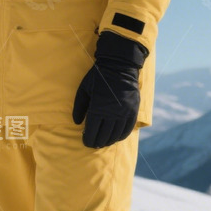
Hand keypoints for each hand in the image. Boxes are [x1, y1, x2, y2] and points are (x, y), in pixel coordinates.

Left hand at [72, 31, 146, 148]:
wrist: (119, 65)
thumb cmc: (98, 77)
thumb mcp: (84, 90)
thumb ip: (79, 107)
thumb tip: (77, 123)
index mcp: (97, 108)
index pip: (92, 131)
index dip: (88, 139)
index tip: (86, 142)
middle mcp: (112, 113)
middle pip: (103, 135)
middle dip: (97, 142)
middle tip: (94, 144)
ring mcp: (124, 113)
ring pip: (116, 134)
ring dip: (109, 141)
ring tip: (104, 142)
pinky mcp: (133, 111)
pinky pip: (127, 129)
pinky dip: (121, 136)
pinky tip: (116, 138)